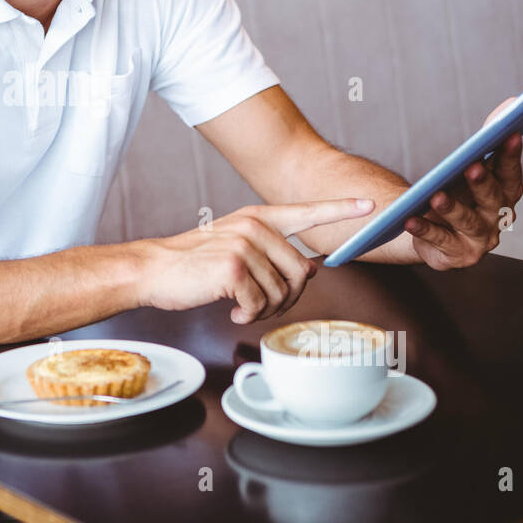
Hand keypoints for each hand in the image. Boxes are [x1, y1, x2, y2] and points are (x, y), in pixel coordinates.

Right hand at [133, 198, 374, 323]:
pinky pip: (260, 304)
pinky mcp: (234, 268)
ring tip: (241, 307)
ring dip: (264, 310)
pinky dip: (247, 316)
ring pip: (281, 293)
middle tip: (259, 306)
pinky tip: (230, 311)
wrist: (153, 270)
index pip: (306, 212)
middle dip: (286, 298)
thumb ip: (272, 252)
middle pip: (301, 272)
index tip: (370, 207)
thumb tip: (310, 267)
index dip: (339, 210)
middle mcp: (254, 227)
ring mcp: (244, 246)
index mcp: (258, 218)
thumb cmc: (193, 265)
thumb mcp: (235, 249)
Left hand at [404, 97, 522, 269]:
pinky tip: (409, 219)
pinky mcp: (457, 256)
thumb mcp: (468, 166)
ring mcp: (480, 240)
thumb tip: (511, 103)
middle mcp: (498, 218)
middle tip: (473, 166)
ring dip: (452, 208)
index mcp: (505, 194)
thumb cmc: (456, 191)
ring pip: (467, 221)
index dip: (512, 154)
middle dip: (483, 182)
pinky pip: (438, 241)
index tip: (511, 133)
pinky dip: (424, 230)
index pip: (512, 173)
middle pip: (493, 199)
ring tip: (436, 196)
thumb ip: (487, 139)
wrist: (432, 231)